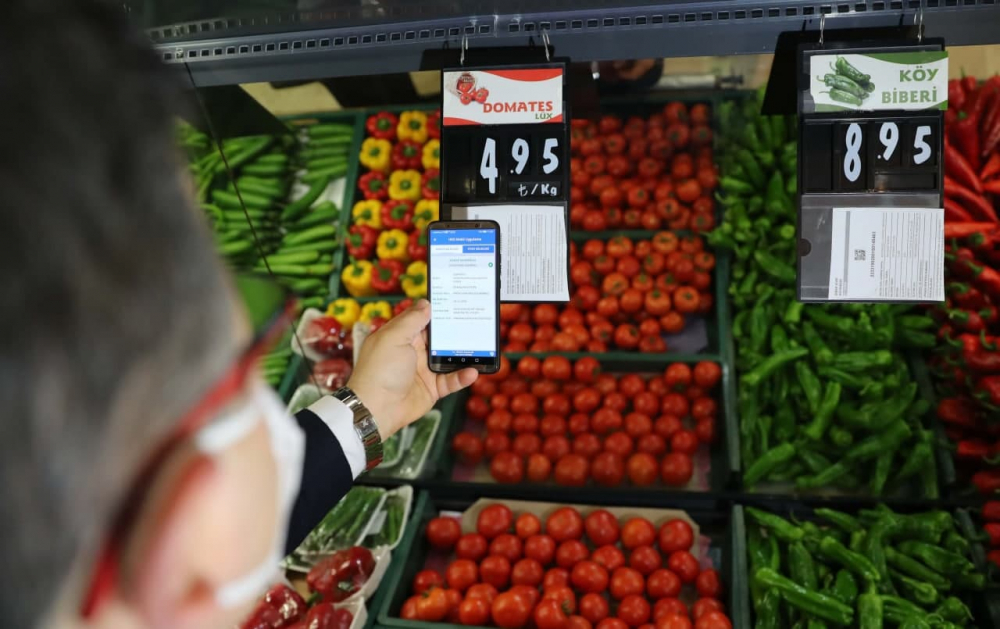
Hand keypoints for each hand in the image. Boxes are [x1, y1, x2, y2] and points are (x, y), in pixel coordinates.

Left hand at [347, 299, 477, 438]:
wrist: (377, 409)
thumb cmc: (381, 369)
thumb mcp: (394, 337)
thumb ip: (412, 320)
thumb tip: (426, 303)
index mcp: (401, 336)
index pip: (421, 319)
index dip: (437, 310)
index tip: (456, 300)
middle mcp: (414, 351)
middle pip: (439, 338)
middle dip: (456, 330)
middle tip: (477, 319)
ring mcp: (424, 370)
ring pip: (448, 358)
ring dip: (463, 353)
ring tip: (481, 345)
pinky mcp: (432, 388)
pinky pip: (451, 380)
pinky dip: (462, 376)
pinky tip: (473, 371)